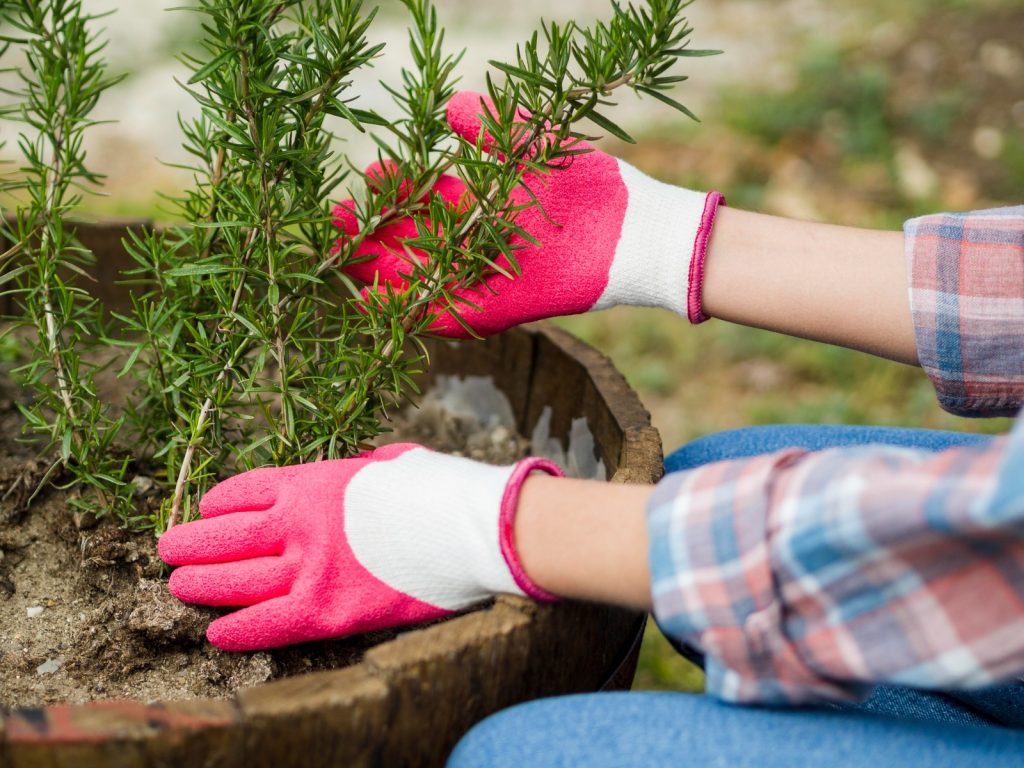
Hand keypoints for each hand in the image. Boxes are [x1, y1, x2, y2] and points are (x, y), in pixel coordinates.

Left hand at [158, 443, 560, 650]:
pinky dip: (238, 629)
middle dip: (192, 543)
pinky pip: (267, 625)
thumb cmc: (442, 489)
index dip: (218, 503)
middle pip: (227, 537)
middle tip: (169, 550)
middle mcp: (300, 524)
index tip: (206, 509)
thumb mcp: (393, 463)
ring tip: (179, 585)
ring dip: (201, 583)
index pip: (246, 491)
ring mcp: (310, 569)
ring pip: (236, 581)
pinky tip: (217, 632)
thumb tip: (365, 471)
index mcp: (314, 482)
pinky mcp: (328, 611)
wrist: (473, 527)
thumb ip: (363, 471)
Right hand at [333, 91, 724, 337]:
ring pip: (422, 280)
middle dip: (371, 233)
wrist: (634, 231)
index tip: (369, 173)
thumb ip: (494, 130)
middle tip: (333, 222)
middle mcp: (476, 243)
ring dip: (383, 275)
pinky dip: (420, 314)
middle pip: (410, 241)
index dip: (393, 189)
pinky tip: (387, 307)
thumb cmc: (592, 187)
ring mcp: (486, 278)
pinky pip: (453, 316)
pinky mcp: (502, 308)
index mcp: (481, 204)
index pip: (423, 198)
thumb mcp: (536, 147)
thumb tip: (450, 107)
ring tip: (346, 265)